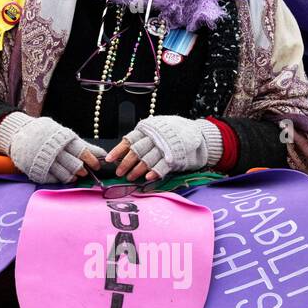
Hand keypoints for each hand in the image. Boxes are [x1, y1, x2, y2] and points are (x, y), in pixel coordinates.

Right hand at [5, 114, 104, 183]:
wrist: (18, 133)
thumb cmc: (44, 133)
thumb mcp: (61, 132)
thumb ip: (79, 142)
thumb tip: (100, 153)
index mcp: (63, 139)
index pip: (83, 151)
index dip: (93, 160)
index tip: (97, 165)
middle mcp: (56, 151)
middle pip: (76, 165)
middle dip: (84, 170)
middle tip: (85, 171)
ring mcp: (46, 162)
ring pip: (66, 175)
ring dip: (73, 177)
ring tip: (75, 175)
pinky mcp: (38, 171)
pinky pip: (54, 180)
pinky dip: (61, 180)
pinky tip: (63, 177)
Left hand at [106, 115, 222, 181]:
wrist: (197, 134)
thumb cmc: (172, 134)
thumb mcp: (156, 130)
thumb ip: (142, 138)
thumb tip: (124, 151)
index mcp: (148, 129)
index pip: (130, 139)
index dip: (119, 150)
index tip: (109, 160)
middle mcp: (155, 137)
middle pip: (136, 151)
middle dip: (126, 163)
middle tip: (119, 173)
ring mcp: (165, 147)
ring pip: (147, 159)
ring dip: (137, 170)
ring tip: (131, 177)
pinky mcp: (175, 157)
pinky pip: (162, 165)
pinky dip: (154, 172)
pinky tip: (148, 178)